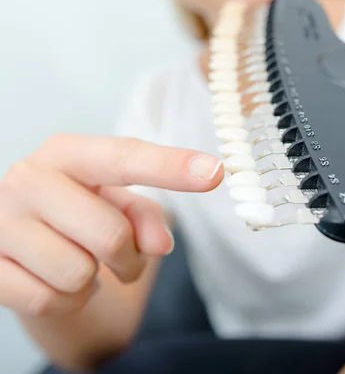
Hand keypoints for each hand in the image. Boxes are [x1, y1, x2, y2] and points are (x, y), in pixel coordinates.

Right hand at [0, 134, 222, 316]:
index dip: (171, 166)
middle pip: (110, 234)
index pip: (124, 157)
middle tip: (118, 254)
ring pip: (78, 274)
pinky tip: (54, 280)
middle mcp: (27, 178)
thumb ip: (143, 213)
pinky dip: (65, 301)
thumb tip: (160, 243)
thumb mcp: (112, 200)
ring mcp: (1, 223)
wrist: (17, 237)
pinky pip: (48, 301)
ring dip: (93, 280)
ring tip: (81, 262)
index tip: (214, 172)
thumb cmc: (75, 210)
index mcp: (65, 152)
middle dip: (127, 256)